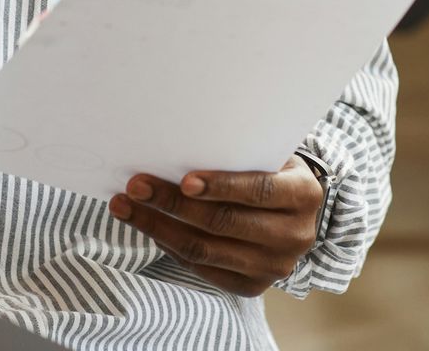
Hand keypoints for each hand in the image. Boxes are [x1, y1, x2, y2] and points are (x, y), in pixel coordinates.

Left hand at [108, 158, 322, 296]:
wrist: (295, 211)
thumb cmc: (272, 169)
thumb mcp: (269, 153)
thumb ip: (239, 152)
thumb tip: (179, 142)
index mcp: (303, 195)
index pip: (258, 191)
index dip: (221, 186)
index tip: (184, 179)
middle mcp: (294, 236)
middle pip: (223, 223)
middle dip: (173, 204)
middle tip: (136, 186)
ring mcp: (274, 267)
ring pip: (204, 249)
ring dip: (158, 227)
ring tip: (125, 207)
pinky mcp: (252, 287)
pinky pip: (202, 267)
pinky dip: (170, 246)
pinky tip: (148, 226)